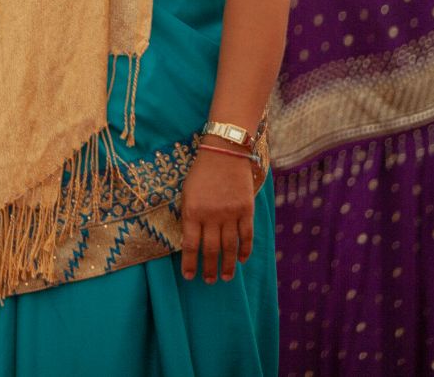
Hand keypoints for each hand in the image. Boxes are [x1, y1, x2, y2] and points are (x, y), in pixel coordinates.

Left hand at [179, 143, 256, 283]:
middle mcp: (211, 216)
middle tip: (209, 281)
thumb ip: (189, 216)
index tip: (189, 276)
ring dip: (228, 265)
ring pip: (229, 247)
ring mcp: (230, 214)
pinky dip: (245, 250)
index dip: (190, 263)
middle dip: (209, 268)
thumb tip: (191, 240)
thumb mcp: (187, 193)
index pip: (190, 244)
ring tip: (226, 277)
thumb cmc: (201, 173)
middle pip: (210, 249)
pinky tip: (242, 260)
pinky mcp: (246, 210)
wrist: (225, 153)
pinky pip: (246, 235)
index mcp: (192, 211)